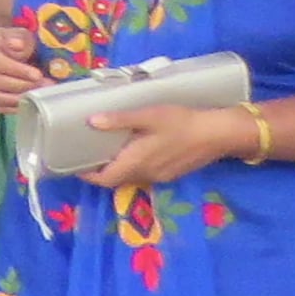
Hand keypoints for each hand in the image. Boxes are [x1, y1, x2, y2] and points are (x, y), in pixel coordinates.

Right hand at [0, 22, 47, 113]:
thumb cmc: (7, 41)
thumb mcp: (13, 34)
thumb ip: (17, 38)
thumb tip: (18, 45)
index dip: (19, 70)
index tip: (38, 74)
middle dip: (25, 85)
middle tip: (47, 85)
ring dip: (22, 98)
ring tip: (42, 95)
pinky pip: (1, 108)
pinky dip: (17, 107)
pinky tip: (32, 102)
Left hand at [85, 103, 259, 190]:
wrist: (219, 134)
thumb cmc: (182, 122)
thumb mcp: (148, 116)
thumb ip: (119, 120)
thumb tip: (91, 122)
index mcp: (137, 163)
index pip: (105, 179)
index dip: (87, 175)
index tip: (74, 163)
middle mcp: (147, 174)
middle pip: (116, 179)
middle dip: (100, 171)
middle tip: (87, 152)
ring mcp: (161, 176)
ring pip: (131, 177)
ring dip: (117, 168)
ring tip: (106, 148)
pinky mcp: (172, 173)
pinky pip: (145, 173)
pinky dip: (133, 165)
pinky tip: (133, 149)